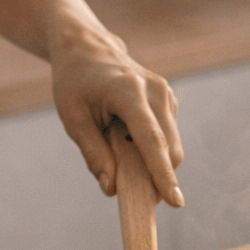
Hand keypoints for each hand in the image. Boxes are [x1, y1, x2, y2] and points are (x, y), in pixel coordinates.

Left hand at [0, 0, 185, 204]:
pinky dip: (151, 149)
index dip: (162, 175)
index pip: (152, 141)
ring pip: (171, 145)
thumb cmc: (75, 82)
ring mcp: (166, 93)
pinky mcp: (168, 100)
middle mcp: (155, 91)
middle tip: (131, 192)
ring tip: (117, 147)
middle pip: (169, 148)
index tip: (175, 202)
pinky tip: (125, 136)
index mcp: (129, 92)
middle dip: (157, 177)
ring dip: (151, 162)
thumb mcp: (73, 118)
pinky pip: (167, 136)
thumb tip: (111, 188)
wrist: (86, 47)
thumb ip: (93, 154)